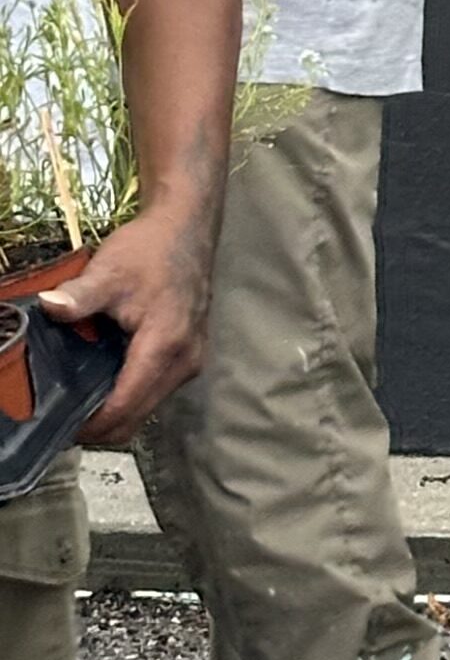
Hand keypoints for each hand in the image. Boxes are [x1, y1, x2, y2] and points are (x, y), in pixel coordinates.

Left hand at [50, 200, 220, 442]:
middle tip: (64, 424)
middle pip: (139, 417)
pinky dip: (131, 399)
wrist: (186, 229)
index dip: (93, 425)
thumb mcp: (109, 271)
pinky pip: (157, 393)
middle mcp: (185, 362)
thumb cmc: (149, 250)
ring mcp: (191, 361)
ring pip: (149, 408)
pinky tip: (105, 386)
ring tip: (80, 406)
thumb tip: (47, 307)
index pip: (127, 405)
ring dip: (117, 415)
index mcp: (165, 346)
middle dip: (102, 428)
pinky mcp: (190, 356)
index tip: (61, 430)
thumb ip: (79, 296)